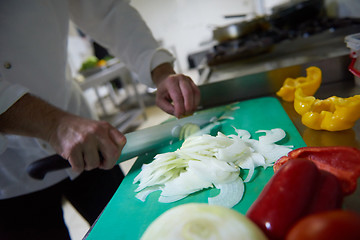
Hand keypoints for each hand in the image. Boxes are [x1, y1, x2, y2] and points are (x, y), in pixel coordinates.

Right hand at [0, 93, 125, 171]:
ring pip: (94, 164)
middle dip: (107, 164)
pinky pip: (79, 168)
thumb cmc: (78, 129)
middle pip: (112, 155)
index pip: (122, 142)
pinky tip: (74, 158)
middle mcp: (96, 132)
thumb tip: (116, 156)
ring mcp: (84, 140)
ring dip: (88, 165)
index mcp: (104, 127)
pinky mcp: (72, 149)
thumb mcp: (96, 127)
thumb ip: (108, 138)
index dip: (117, 153)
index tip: (110, 156)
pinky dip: (77, 167)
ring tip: (82, 156)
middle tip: (101, 164)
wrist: (56, 123)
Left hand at [152, 63, 200, 117]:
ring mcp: (188, 80)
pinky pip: (197, 93)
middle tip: (186, 114)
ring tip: (189, 112)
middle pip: (188, 93)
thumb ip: (168, 108)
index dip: (180, 108)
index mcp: (170, 82)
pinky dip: (196, 102)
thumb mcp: (160, 101)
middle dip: (188, 106)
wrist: (166, 81)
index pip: (177, 96)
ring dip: (193, 105)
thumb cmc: (163, 92)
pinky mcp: (193, 83)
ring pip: (195, 93)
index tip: (179, 116)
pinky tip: (192, 108)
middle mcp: (180, 78)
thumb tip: (179, 114)